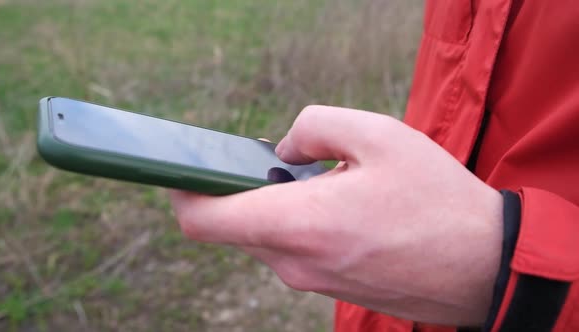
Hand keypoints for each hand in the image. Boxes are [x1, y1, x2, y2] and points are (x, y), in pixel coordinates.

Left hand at [170, 106, 502, 325]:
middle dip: (244, 187)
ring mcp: (310, 281)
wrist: (483, 265)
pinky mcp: (327, 286)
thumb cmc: (435, 200)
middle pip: (234, 224)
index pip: (204, 221)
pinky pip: (292, 249)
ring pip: (265, 235)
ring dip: (278, 204)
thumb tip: (282, 146)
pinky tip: (339, 206)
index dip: (184, 192)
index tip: (187, 169)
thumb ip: (315, 126)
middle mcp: (295, 262)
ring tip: (324, 181)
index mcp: (300, 225)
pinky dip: (298, 223)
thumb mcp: (379, 135)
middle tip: (280, 157)